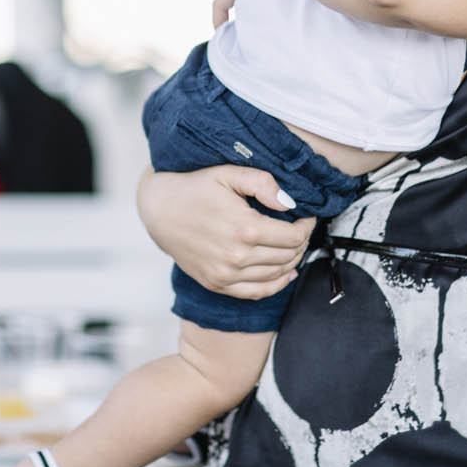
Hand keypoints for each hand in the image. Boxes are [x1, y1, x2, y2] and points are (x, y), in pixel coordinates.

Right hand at [137, 166, 314, 299]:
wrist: (159, 210)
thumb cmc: (195, 188)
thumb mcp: (228, 174)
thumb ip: (262, 183)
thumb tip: (290, 203)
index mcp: (245, 228)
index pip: (294, 236)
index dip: (307, 226)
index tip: (306, 216)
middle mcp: (237, 256)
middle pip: (288, 256)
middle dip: (301, 242)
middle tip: (299, 228)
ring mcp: (226, 274)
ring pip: (277, 274)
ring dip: (291, 260)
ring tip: (292, 245)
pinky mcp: (217, 284)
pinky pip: (257, 292)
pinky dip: (277, 285)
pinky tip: (285, 273)